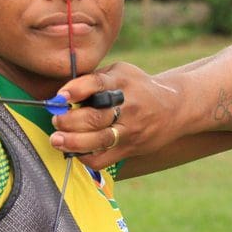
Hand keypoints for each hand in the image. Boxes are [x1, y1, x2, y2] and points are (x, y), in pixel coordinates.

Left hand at [50, 62, 182, 169]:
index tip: (60, 97)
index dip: (76, 90)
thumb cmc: (137, 87)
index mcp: (122, 82)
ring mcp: (130, 130)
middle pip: (95, 117)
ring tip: (57, 139)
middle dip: (69, 120)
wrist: (174, 107)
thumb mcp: (120, 72)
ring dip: (73, 142)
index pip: (97, 84)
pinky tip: (74, 151)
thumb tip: (62, 95)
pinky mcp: (130, 148)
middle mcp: (128, 106)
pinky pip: (103, 159)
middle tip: (56, 119)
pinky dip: (85, 157)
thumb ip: (94, 79)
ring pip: (99, 140)